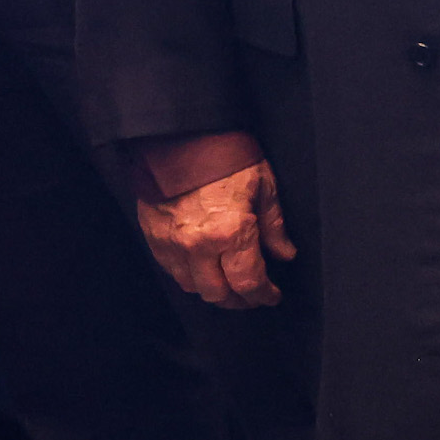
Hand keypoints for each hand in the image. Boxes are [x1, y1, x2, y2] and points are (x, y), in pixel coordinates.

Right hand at [136, 152, 296, 308]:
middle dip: (239, 300)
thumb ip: (274, 226)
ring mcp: (172, 244)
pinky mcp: (154, 238)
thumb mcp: (264, 187)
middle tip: (253, 295)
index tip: (272, 296)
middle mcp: (198, 246)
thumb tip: (285, 254)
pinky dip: (190, 277)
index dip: (263, 295)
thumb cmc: (227, 158)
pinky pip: (172, 271)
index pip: (248, 282)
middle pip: (218, 293)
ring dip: (213, 291)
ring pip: (193, 287)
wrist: (181, 138)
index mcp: (230, 233)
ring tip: (230, 286)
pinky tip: (204, 271)